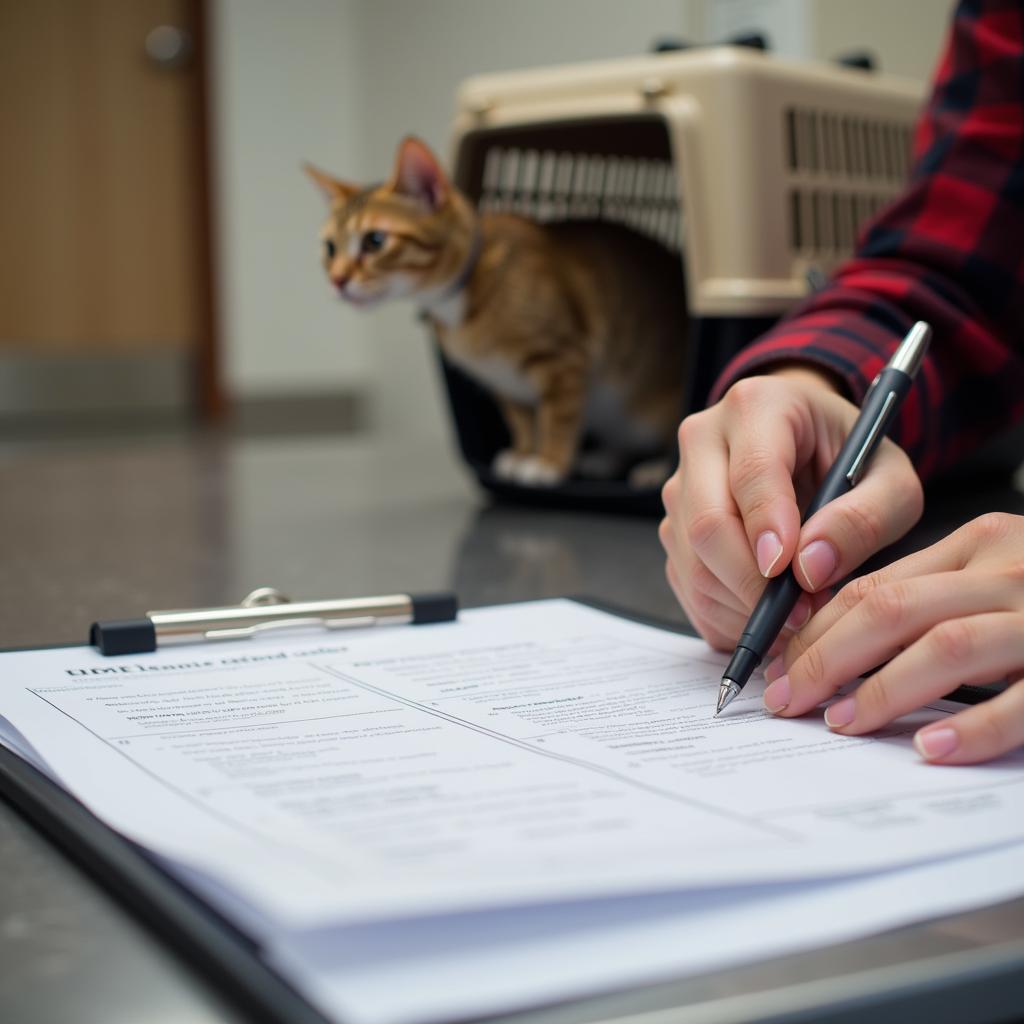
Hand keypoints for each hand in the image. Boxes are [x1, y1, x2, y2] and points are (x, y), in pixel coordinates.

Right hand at [659, 369, 923, 650]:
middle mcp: (702, 440)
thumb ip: (865, 518)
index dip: (769, 528)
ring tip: (796, 614)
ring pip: (693, 565)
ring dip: (743, 608)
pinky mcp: (672, 528)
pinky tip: (767, 612)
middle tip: (805, 612)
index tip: (793, 576)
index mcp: (757, 407)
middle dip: (755, 584)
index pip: (752, 473)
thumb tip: (810, 569)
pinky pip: (688, 588)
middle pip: (707, 525)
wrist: (807, 446)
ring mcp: (679, 487)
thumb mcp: (889, 478)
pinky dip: (727, 616)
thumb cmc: (850, 457)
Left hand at [765, 513, 1023, 763]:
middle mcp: (1008, 570)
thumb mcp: (992, 579)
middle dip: (826, 657)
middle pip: (892, 609)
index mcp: (978, 545)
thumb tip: (833, 637)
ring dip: (882, 688)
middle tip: (788, 699)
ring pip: (945, 644)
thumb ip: (927, 595)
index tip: (778, 666)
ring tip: (841, 722)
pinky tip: (934, 747)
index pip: (872, 585)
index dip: (816, 629)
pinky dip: (976, 724)